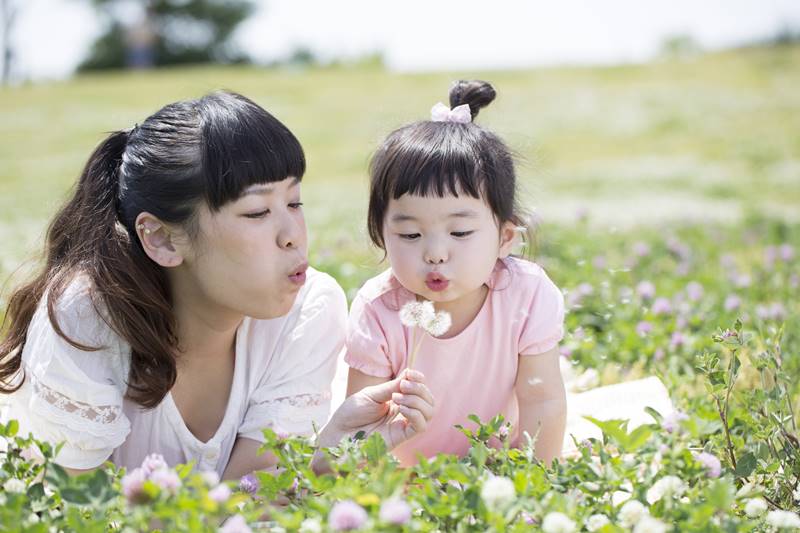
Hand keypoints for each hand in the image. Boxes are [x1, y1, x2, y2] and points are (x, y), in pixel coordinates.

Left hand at [319, 369, 434, 449]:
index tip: (410, 374)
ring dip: (417, 401)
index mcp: (397, 400)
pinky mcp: (401, 437)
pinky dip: (415, 414)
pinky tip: (400, 408)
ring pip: (429, 413)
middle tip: (402, 386)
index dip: (420, 380)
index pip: (420, 389)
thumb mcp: (371, 394)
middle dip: (420, 389)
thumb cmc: (350, 413)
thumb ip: (391, 387)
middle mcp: (403, 412)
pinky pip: (420, 426)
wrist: (338, 433)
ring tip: (397, 397)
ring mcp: (403, 425)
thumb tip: (409, 374)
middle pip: (429, 400)